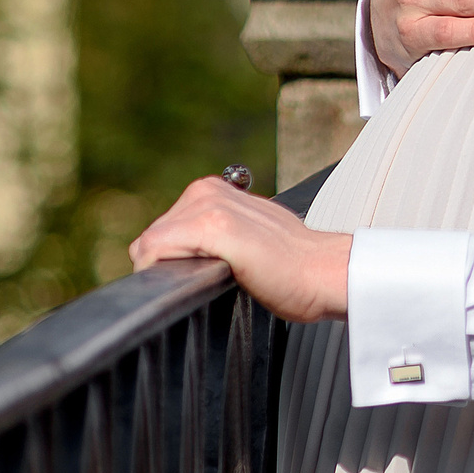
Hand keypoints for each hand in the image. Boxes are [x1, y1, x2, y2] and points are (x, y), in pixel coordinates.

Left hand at [128, 176, 350, 321]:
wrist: (324, 271)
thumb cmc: (291, 266)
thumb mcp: (245, 236)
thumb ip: (213, 236)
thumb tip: (182, 257)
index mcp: (212, 191)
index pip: (160, 233)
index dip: (170, 262)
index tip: (198, 278)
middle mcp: (207, 191)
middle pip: (151, 240)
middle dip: (168, 266)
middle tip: (209, 281)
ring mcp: (209, 205)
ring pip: (149, 246)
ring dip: (170, 271)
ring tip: (213, 279)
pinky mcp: (214, 225)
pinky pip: (155, 251)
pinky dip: (164, 273)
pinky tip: (202, 279)